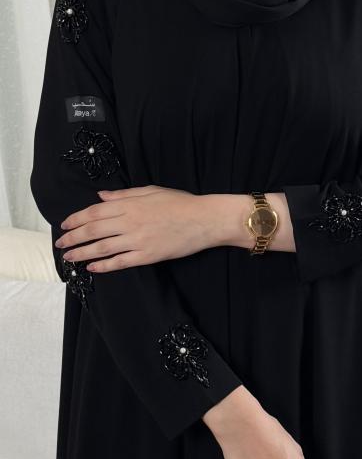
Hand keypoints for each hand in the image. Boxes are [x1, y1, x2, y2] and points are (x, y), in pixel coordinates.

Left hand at [55, 185, 219, 272]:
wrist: (204, 219)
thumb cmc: (180, 203)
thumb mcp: (150, 191)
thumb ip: (124, 195)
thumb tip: (101, 196)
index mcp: (130, 204)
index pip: (95, 212)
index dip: (77, 219)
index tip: (65, 225)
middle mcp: (130, 222)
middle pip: (93, 230)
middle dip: (73, 237)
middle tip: (60, 244)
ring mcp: (138, 240)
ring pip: (102, 248)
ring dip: (82, 253)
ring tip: (69, 258)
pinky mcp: (148, 256)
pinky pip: (120, 262)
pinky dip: (104, 266)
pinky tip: (92, 268)